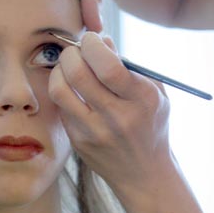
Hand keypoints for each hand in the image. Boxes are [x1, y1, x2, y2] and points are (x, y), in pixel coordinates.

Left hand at [47, 32, 171, 193]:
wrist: (144, 173)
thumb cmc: (150, 123)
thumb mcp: (154, 92)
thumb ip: (129, 65)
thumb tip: (101, 39)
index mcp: (142, 99)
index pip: (108, 66)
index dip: (92, 45)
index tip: (92, 39)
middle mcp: (118, 117)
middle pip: (78, 74)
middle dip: (72, 53)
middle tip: (76, 50)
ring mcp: (95, 132)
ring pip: (60, 90)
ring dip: (59, 70)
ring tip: (68, 66)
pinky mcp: (78, 141)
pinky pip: (60, 107)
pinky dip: (62, 90)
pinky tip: (72, 88)